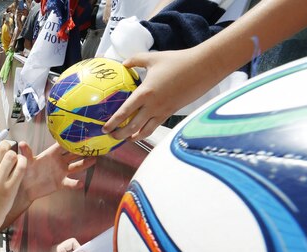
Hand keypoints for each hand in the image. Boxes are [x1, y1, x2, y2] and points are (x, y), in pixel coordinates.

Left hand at [19, 142, 96, 202]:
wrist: (26, 188)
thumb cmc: (26, 172)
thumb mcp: (26, 162)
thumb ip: (27, 153)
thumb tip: (21, 143)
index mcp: (51, 154)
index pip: (63, 145)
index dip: (71, 139)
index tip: (80, 134)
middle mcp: (58, 161)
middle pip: (73, 154)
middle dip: (82, 150)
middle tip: (92, 144)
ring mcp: (61, 172)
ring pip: (76, 166)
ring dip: (85, 163)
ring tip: (94, 159)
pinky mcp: (61, 182)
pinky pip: (70, 182)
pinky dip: (75, 184)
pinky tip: (80, 183)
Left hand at [102, 48, 220, 140]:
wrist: (202, 68)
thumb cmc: (178, 61)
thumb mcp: (153, 58)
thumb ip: (135, 60)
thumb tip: (124, 63)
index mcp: (145, 92)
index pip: (125, 111)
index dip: (113, 122)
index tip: (104, 128)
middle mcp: (153, 105)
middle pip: (132, 126)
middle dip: (120, 134)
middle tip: (111, 136)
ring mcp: (163, 111)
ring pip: (145, 131)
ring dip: (133, 137)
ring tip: (125, 138)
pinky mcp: (171, 112)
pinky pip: (156, 126)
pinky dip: (146, 132)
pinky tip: (141, 132)